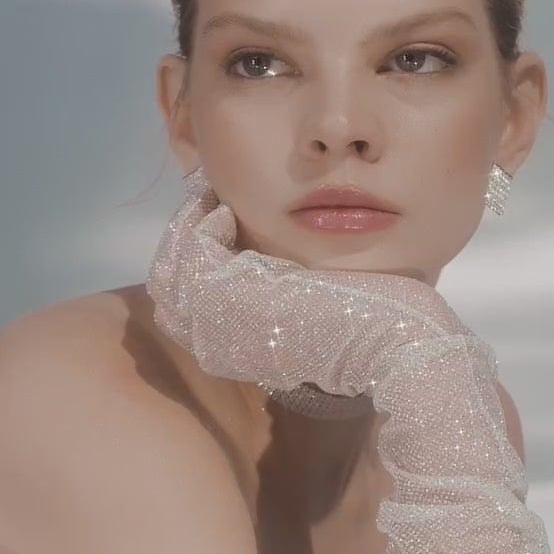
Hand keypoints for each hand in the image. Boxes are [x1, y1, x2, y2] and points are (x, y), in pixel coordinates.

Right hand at [146, 166, 483, 397]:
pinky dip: (202, 221)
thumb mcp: (302, 312)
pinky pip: (191, 247)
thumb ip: (272, 293)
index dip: (190, 261)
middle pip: (166, 287)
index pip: (181, 305)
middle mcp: (213, 345)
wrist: (388, 343)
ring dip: (189, 226)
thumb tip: (262, 260)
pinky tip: (226, 207)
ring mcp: (213, 324)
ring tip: (216, 201)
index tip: (214, 227)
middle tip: (206, 208)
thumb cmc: (363, 326)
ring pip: (170, 265)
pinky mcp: (225, 297)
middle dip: (180, 242)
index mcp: (232, 352)